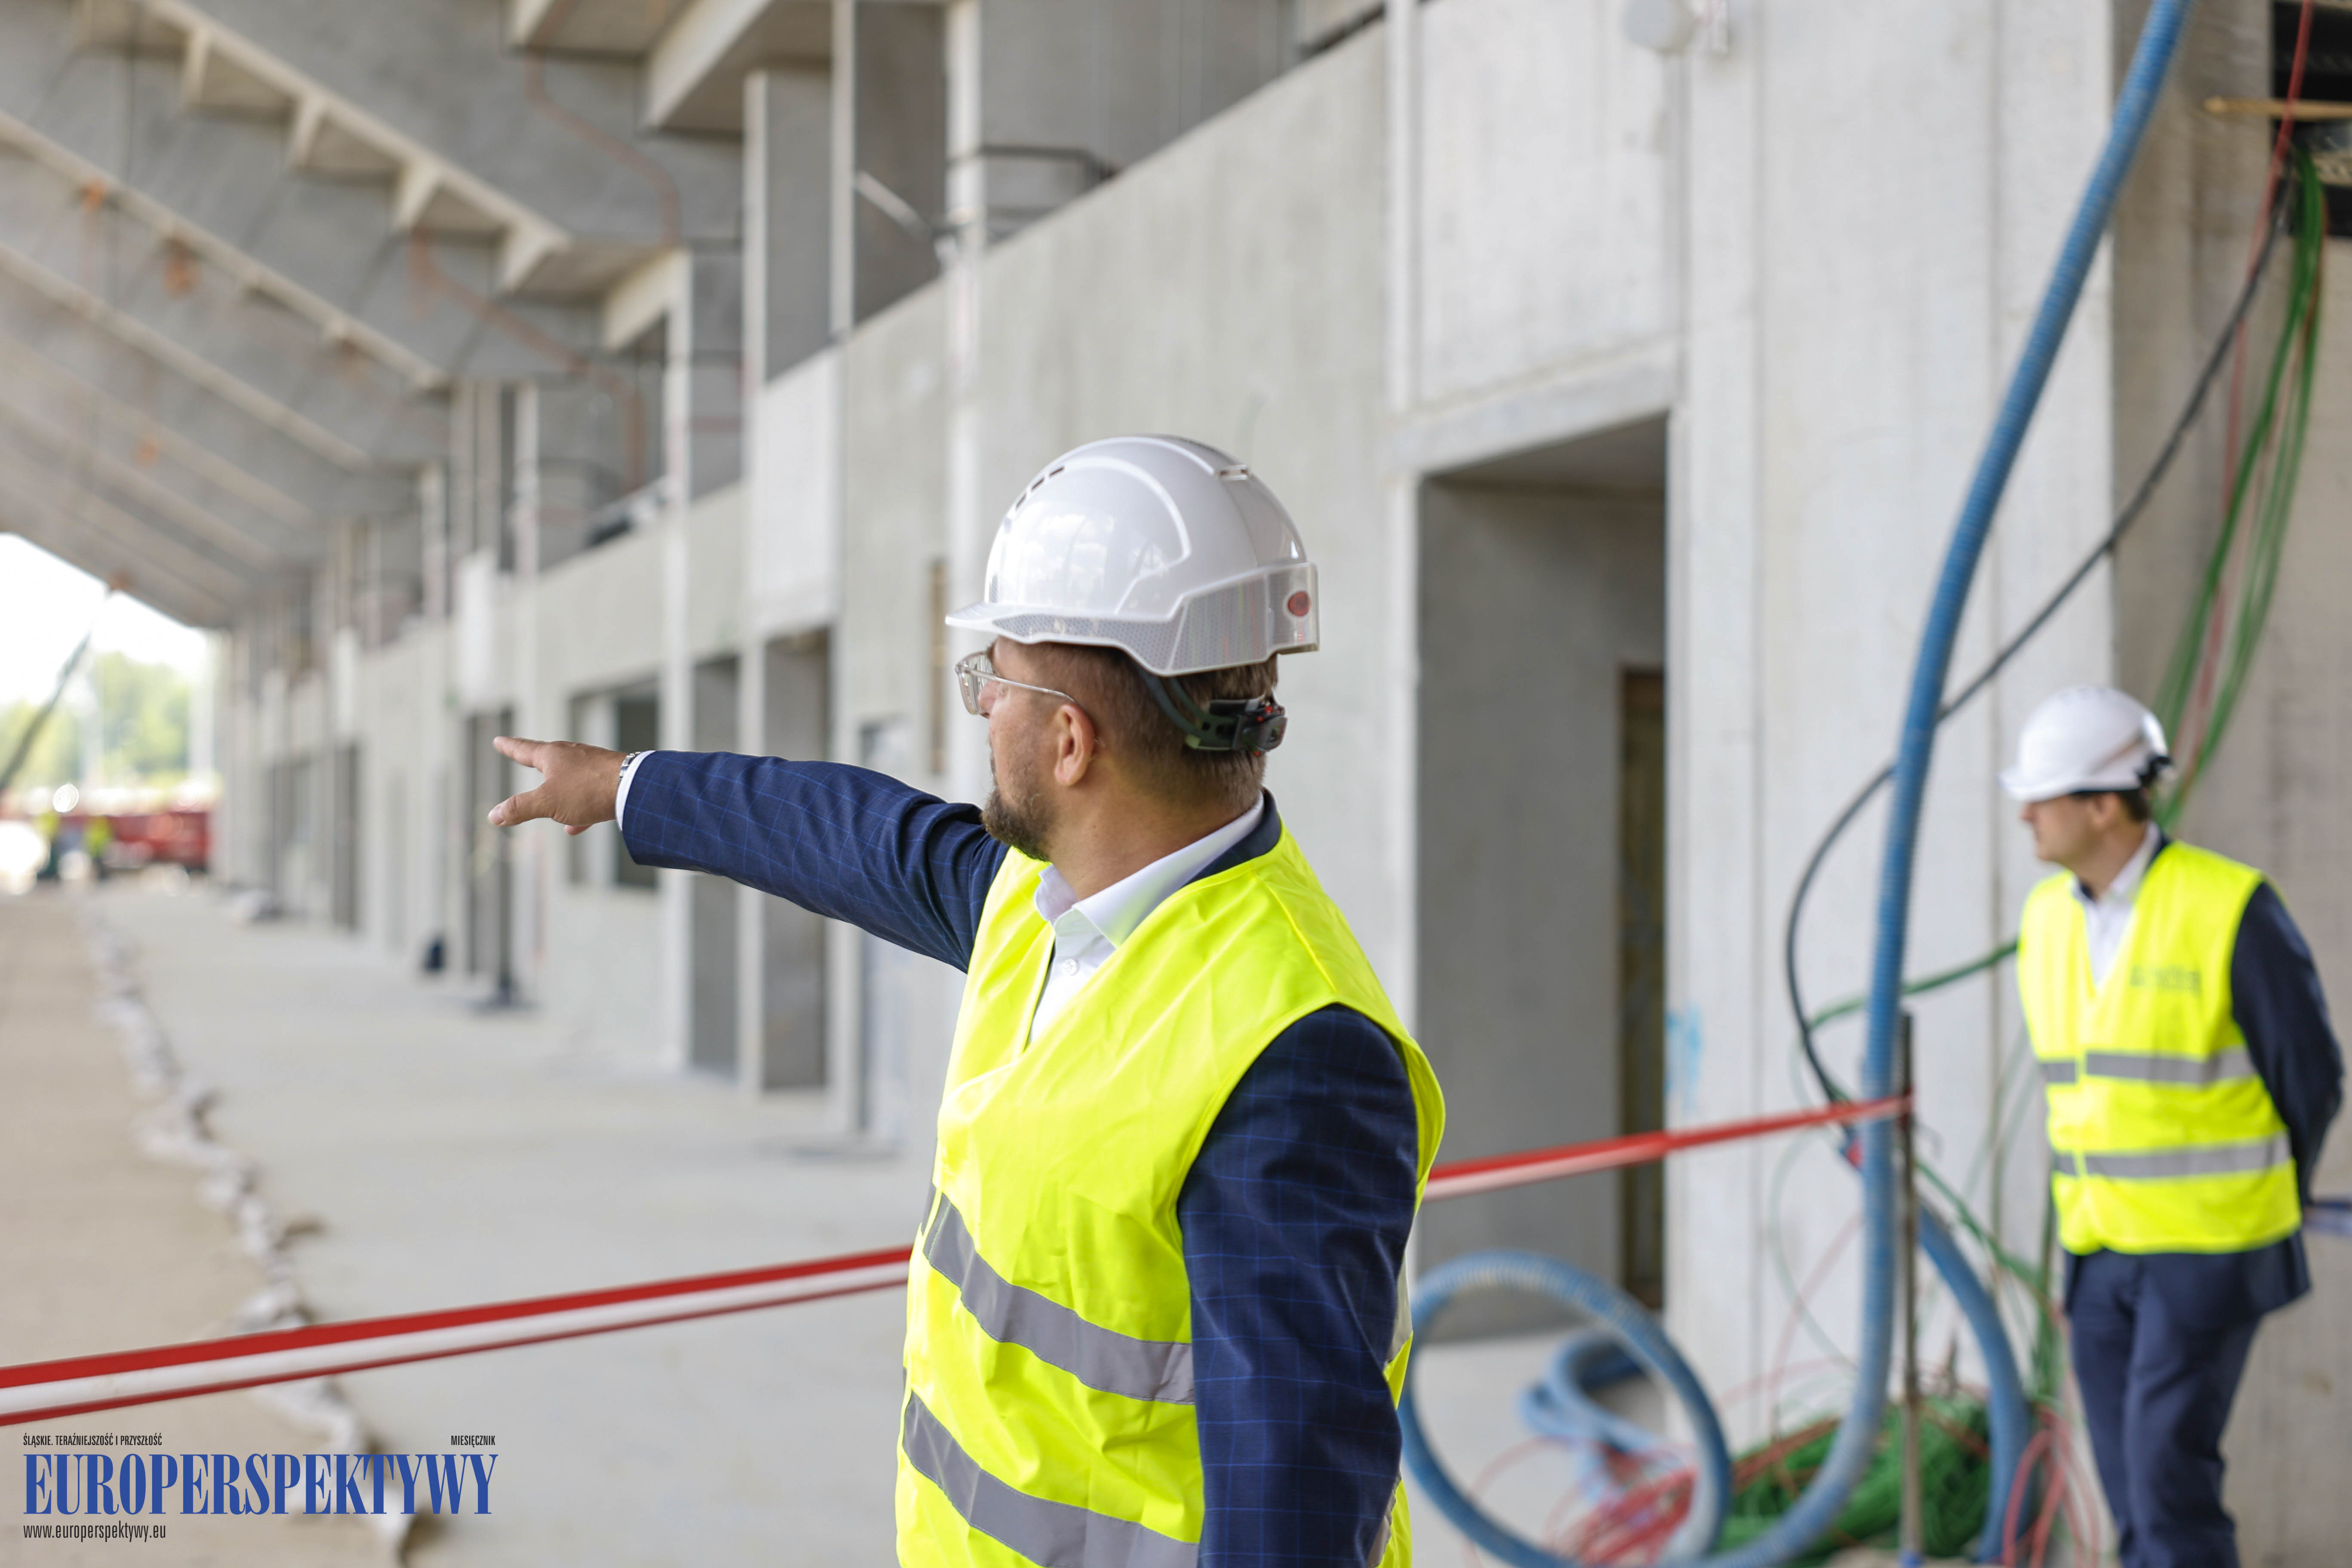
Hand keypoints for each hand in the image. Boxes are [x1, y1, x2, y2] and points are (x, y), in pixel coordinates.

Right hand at [487, 737, 624, 835]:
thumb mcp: (547, 802)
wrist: (634, 787)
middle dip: (533, 760)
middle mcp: (573, 755)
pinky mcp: (609, 780)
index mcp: (553, 755)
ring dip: (557, 790)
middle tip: (522, 753)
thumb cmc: (588, 790)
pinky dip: (578, 809)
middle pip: (547, 758)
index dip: (509, 747)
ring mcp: (592, 766)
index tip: (499, 741)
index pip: (524, 749)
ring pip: (569, 778)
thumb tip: (494, 815)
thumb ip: (521, 808)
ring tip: (549, 803)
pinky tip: (576, 827)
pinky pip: (588, 795)